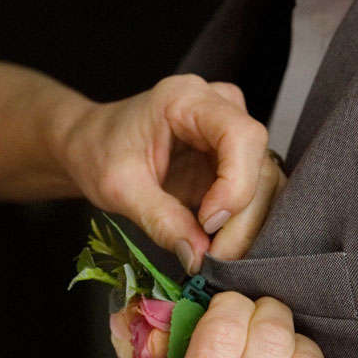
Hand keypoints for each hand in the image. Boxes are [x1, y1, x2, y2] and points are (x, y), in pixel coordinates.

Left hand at [60, 75, 281, 271]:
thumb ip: (159, 219)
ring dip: (247, 225)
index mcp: (187, 98)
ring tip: (215, 257)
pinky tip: (219, 245)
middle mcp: (220, 107)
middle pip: (259, 163)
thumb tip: (198, 256)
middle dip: (242, 217)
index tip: (208, 223)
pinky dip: (244, 224)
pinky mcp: (235, 159)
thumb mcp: (119, 188)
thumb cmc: (99, 152)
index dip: (236, 183)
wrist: (92, 145)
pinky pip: (256, 193)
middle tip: (215, 258)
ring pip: (265, 181)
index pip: (241, 135)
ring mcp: (231, 133)